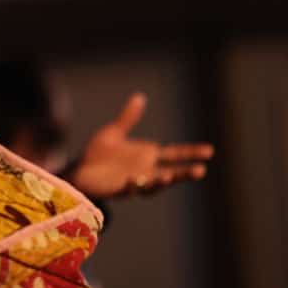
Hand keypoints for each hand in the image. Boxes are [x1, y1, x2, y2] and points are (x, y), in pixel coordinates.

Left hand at [68, 93, 213, 198]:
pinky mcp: (118, 189)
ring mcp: (133, 181)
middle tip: (201, 170)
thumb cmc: (98, 153)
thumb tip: (140, 97)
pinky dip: (132, 185)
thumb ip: (128, 118)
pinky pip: (128, 189)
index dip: (191, 153)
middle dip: (184, 173)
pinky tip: (133, 179)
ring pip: (152, 185)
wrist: (79, 170)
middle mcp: (145, 170)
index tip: (209, 151)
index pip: (174, 155)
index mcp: (147, 156)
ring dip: (160, 182)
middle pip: (170, 173)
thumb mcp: (114, 132)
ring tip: (169, 177)